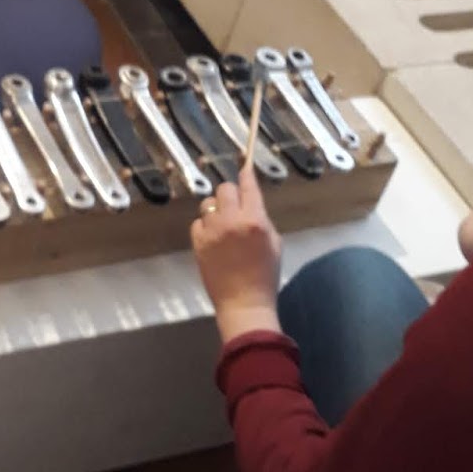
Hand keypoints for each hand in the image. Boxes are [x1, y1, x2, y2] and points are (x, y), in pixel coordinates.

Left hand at [191, 169, 282, 343]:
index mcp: (254, 220)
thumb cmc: (265, 275)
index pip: (248, 186)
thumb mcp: (275, 243)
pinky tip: (214, 239)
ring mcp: (211, 231)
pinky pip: (198, 223)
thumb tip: (252, 204)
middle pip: (224, 189)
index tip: (245, 168)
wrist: (243, 303)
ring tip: (224, 225)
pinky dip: (206, 227)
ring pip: (208, 204)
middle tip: (235, 206)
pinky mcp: (197, 243)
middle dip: (231, 194)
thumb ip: (262, 219)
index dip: (246, 175)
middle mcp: (231, 221)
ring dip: (217, 210)